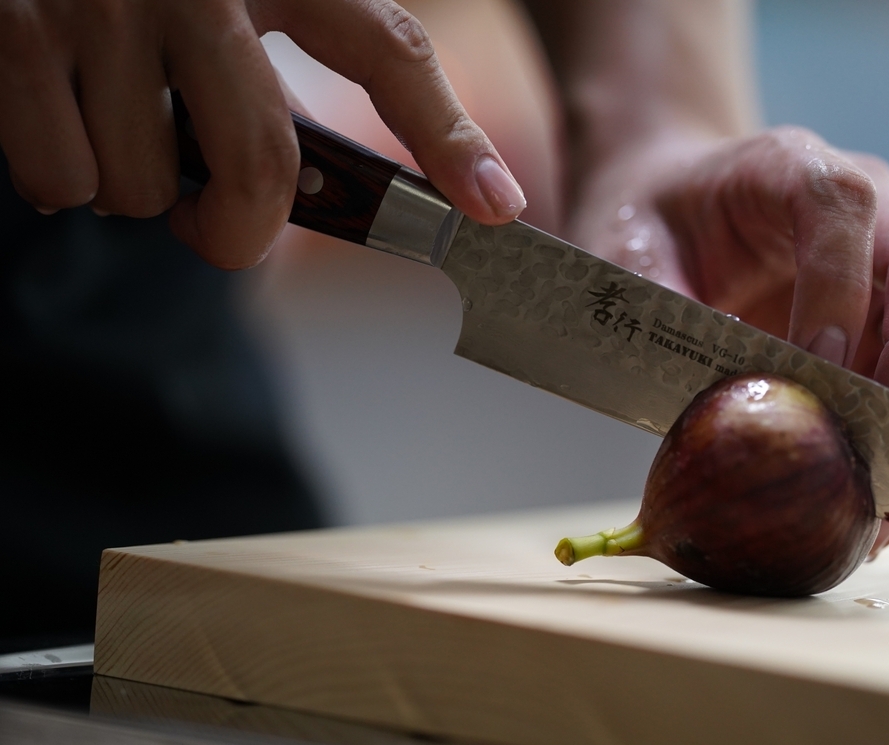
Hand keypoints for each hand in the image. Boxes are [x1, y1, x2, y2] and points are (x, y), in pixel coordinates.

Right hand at [0, 0, 525, 268]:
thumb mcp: (240, 10)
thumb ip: (288, 79)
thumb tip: (367, 195)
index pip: (389, 52)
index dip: (448, 138)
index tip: (496, 206)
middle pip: (261, 165)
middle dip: (239, 233)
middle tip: (220, 227)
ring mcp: (105, 2)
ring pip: (148, 186)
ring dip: (139, 193)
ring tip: (123, 129)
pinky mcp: (13, 31)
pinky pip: (62, 178)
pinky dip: (64, 181)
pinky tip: (61, 119)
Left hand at [569, 127, 888, 553]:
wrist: (672, 212)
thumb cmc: (651, 227)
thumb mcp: (627, 254)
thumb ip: (665, 309)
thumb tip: (728, 394)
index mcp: (791, 167)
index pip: (841, 205)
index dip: (839, 283)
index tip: (816, 361)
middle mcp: (869, 203)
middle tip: (887, 432)